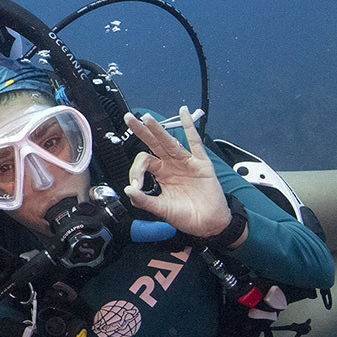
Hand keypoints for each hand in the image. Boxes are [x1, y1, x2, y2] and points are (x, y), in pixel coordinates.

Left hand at [122, 107, 231, 239]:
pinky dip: (190, 126)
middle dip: (140, 131)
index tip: (136, 185)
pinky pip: (195, 142)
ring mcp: (186, 162)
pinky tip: (183, 112)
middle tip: (128, 118)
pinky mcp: (201, 163)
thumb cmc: (186, 216)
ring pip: (169, 141)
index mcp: (161, 174)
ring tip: (147, 118)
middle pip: (153, 144)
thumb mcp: (161, 209)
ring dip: (158, 129)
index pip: (144, 162)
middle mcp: (171, 165)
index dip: (136, 171)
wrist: (208, 224)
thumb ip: (144, 201)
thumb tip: (128, 191)